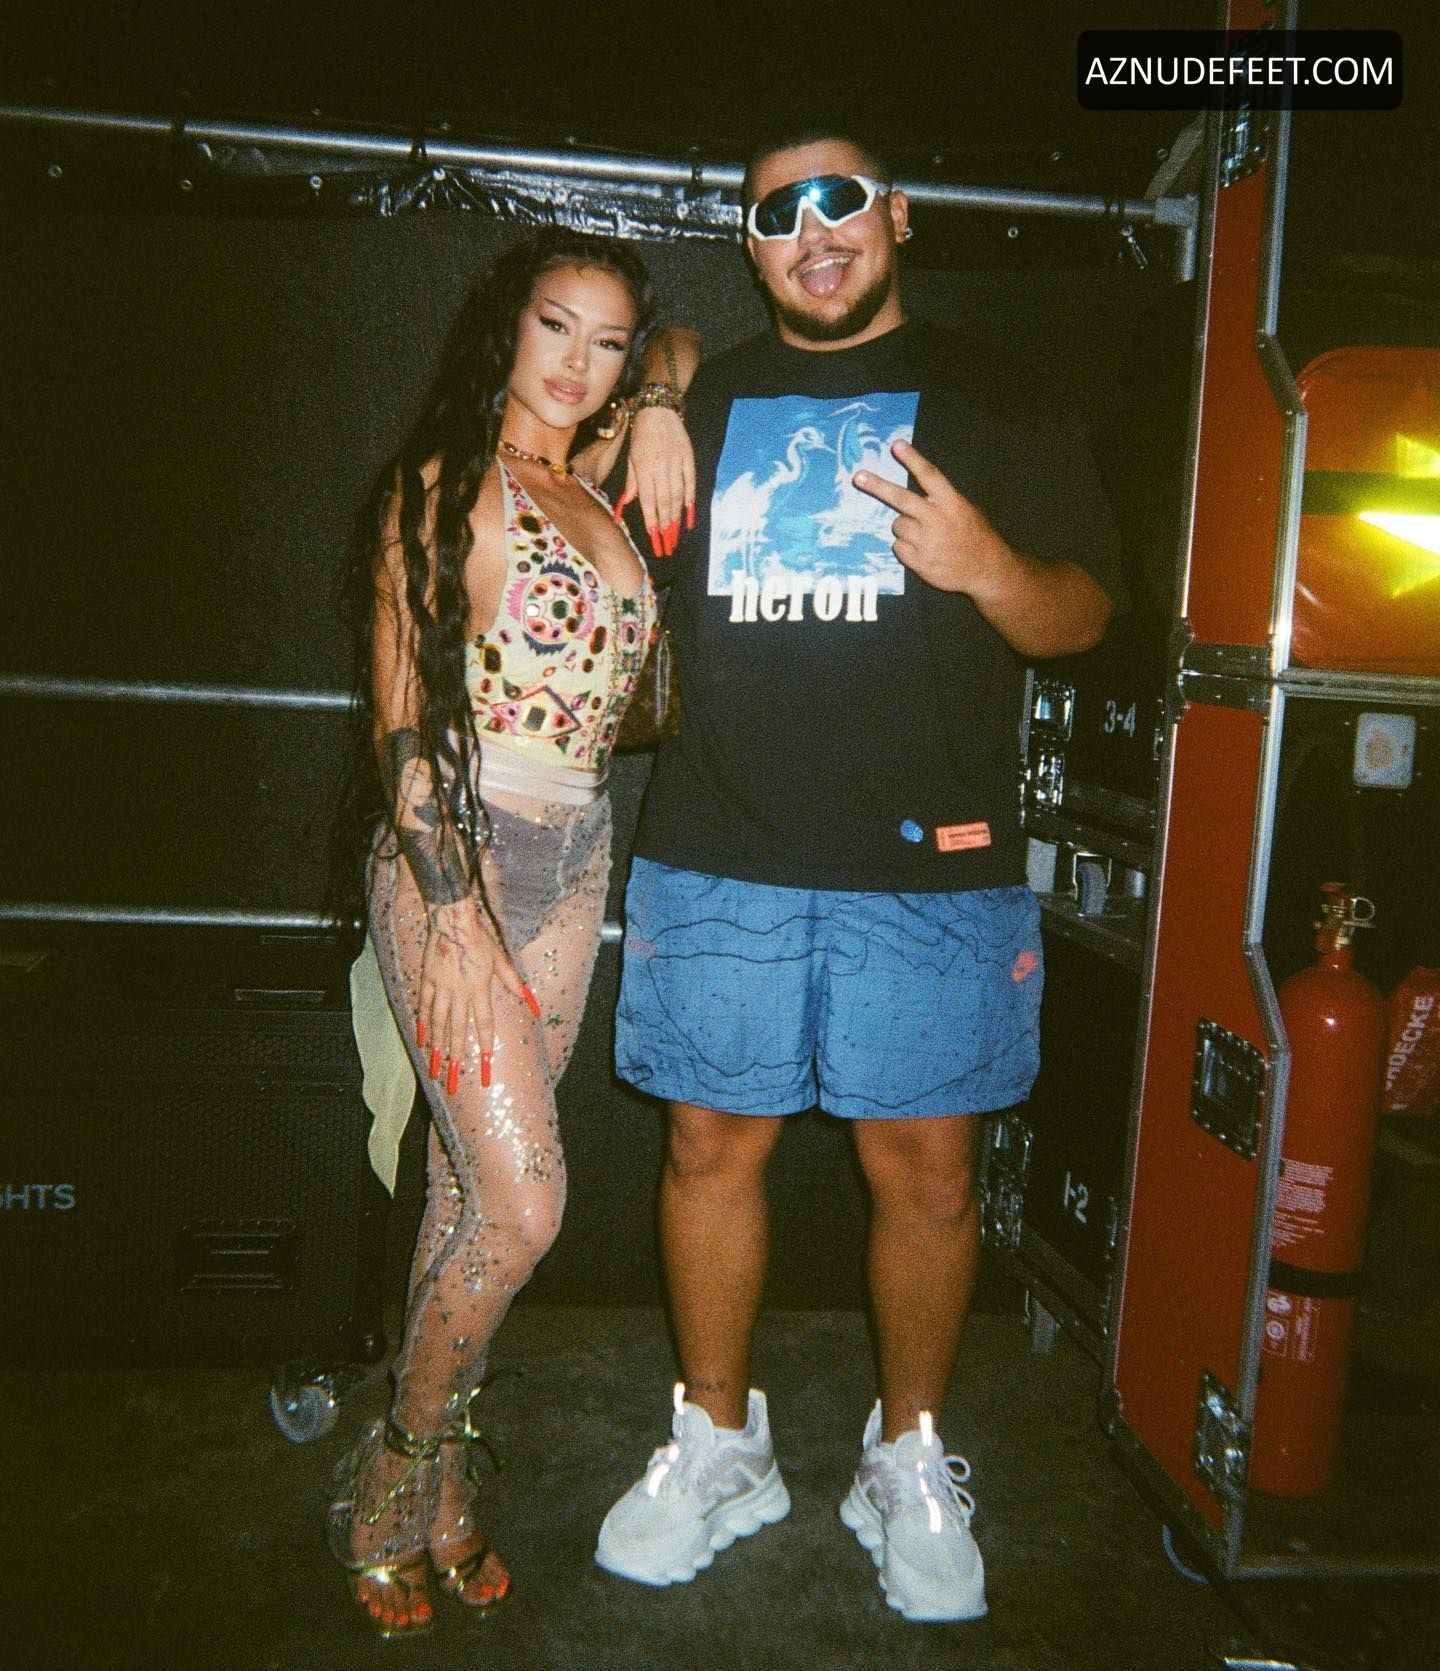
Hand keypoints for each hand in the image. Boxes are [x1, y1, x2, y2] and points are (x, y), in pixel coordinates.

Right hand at [416, 899, 537, 1093]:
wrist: (453, 919)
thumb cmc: (481, 939)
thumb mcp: (502, 960)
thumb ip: (516, 985)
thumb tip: (534, 1005)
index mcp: (479, 989)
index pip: (483, 1025)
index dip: (484, 1047)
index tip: (484, 1068)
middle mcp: (459, 992)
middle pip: (456, 1031)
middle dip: (454, 1058)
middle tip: (451, 1081)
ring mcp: (441, 987)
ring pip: (437, 1023)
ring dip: (436, 1047)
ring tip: (433, 1068)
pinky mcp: (427, 980)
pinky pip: (423, 1006)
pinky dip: (421, 1024)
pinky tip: (420, 1040)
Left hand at [614, 406, 695, 556]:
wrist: (658, 410)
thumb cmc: (641, 436)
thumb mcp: (631, 458)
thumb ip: (631, 482)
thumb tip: (626, 504)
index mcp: (643, 468)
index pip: (648, 500)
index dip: (651, 519)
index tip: (654, 536)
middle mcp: (660, 467)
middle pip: (664, 501)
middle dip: (665, 524)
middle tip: (667, 542)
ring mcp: (676, 462)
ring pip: (677, 494)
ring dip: (677, 515)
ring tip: (676, 532)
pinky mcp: (688, 457)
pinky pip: (690, 482)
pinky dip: (690, 498)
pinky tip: (689, 513)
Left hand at [852, 438, 1009, 599]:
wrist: (986, 571)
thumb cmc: (975, 536)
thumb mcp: (967, 510)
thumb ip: (942, 499)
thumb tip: (917, 489)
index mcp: (952, 503)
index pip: (929, 475)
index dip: (912, 459)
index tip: (896, 445)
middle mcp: (937, 520)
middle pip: (901, 499)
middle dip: (877, 486)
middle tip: (858, 477)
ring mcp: (926, 542)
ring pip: (898, 525)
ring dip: (905, 527)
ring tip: (925, 535)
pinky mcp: (918, 562)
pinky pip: (898, 547)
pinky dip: (906, 548)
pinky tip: (923, 551)